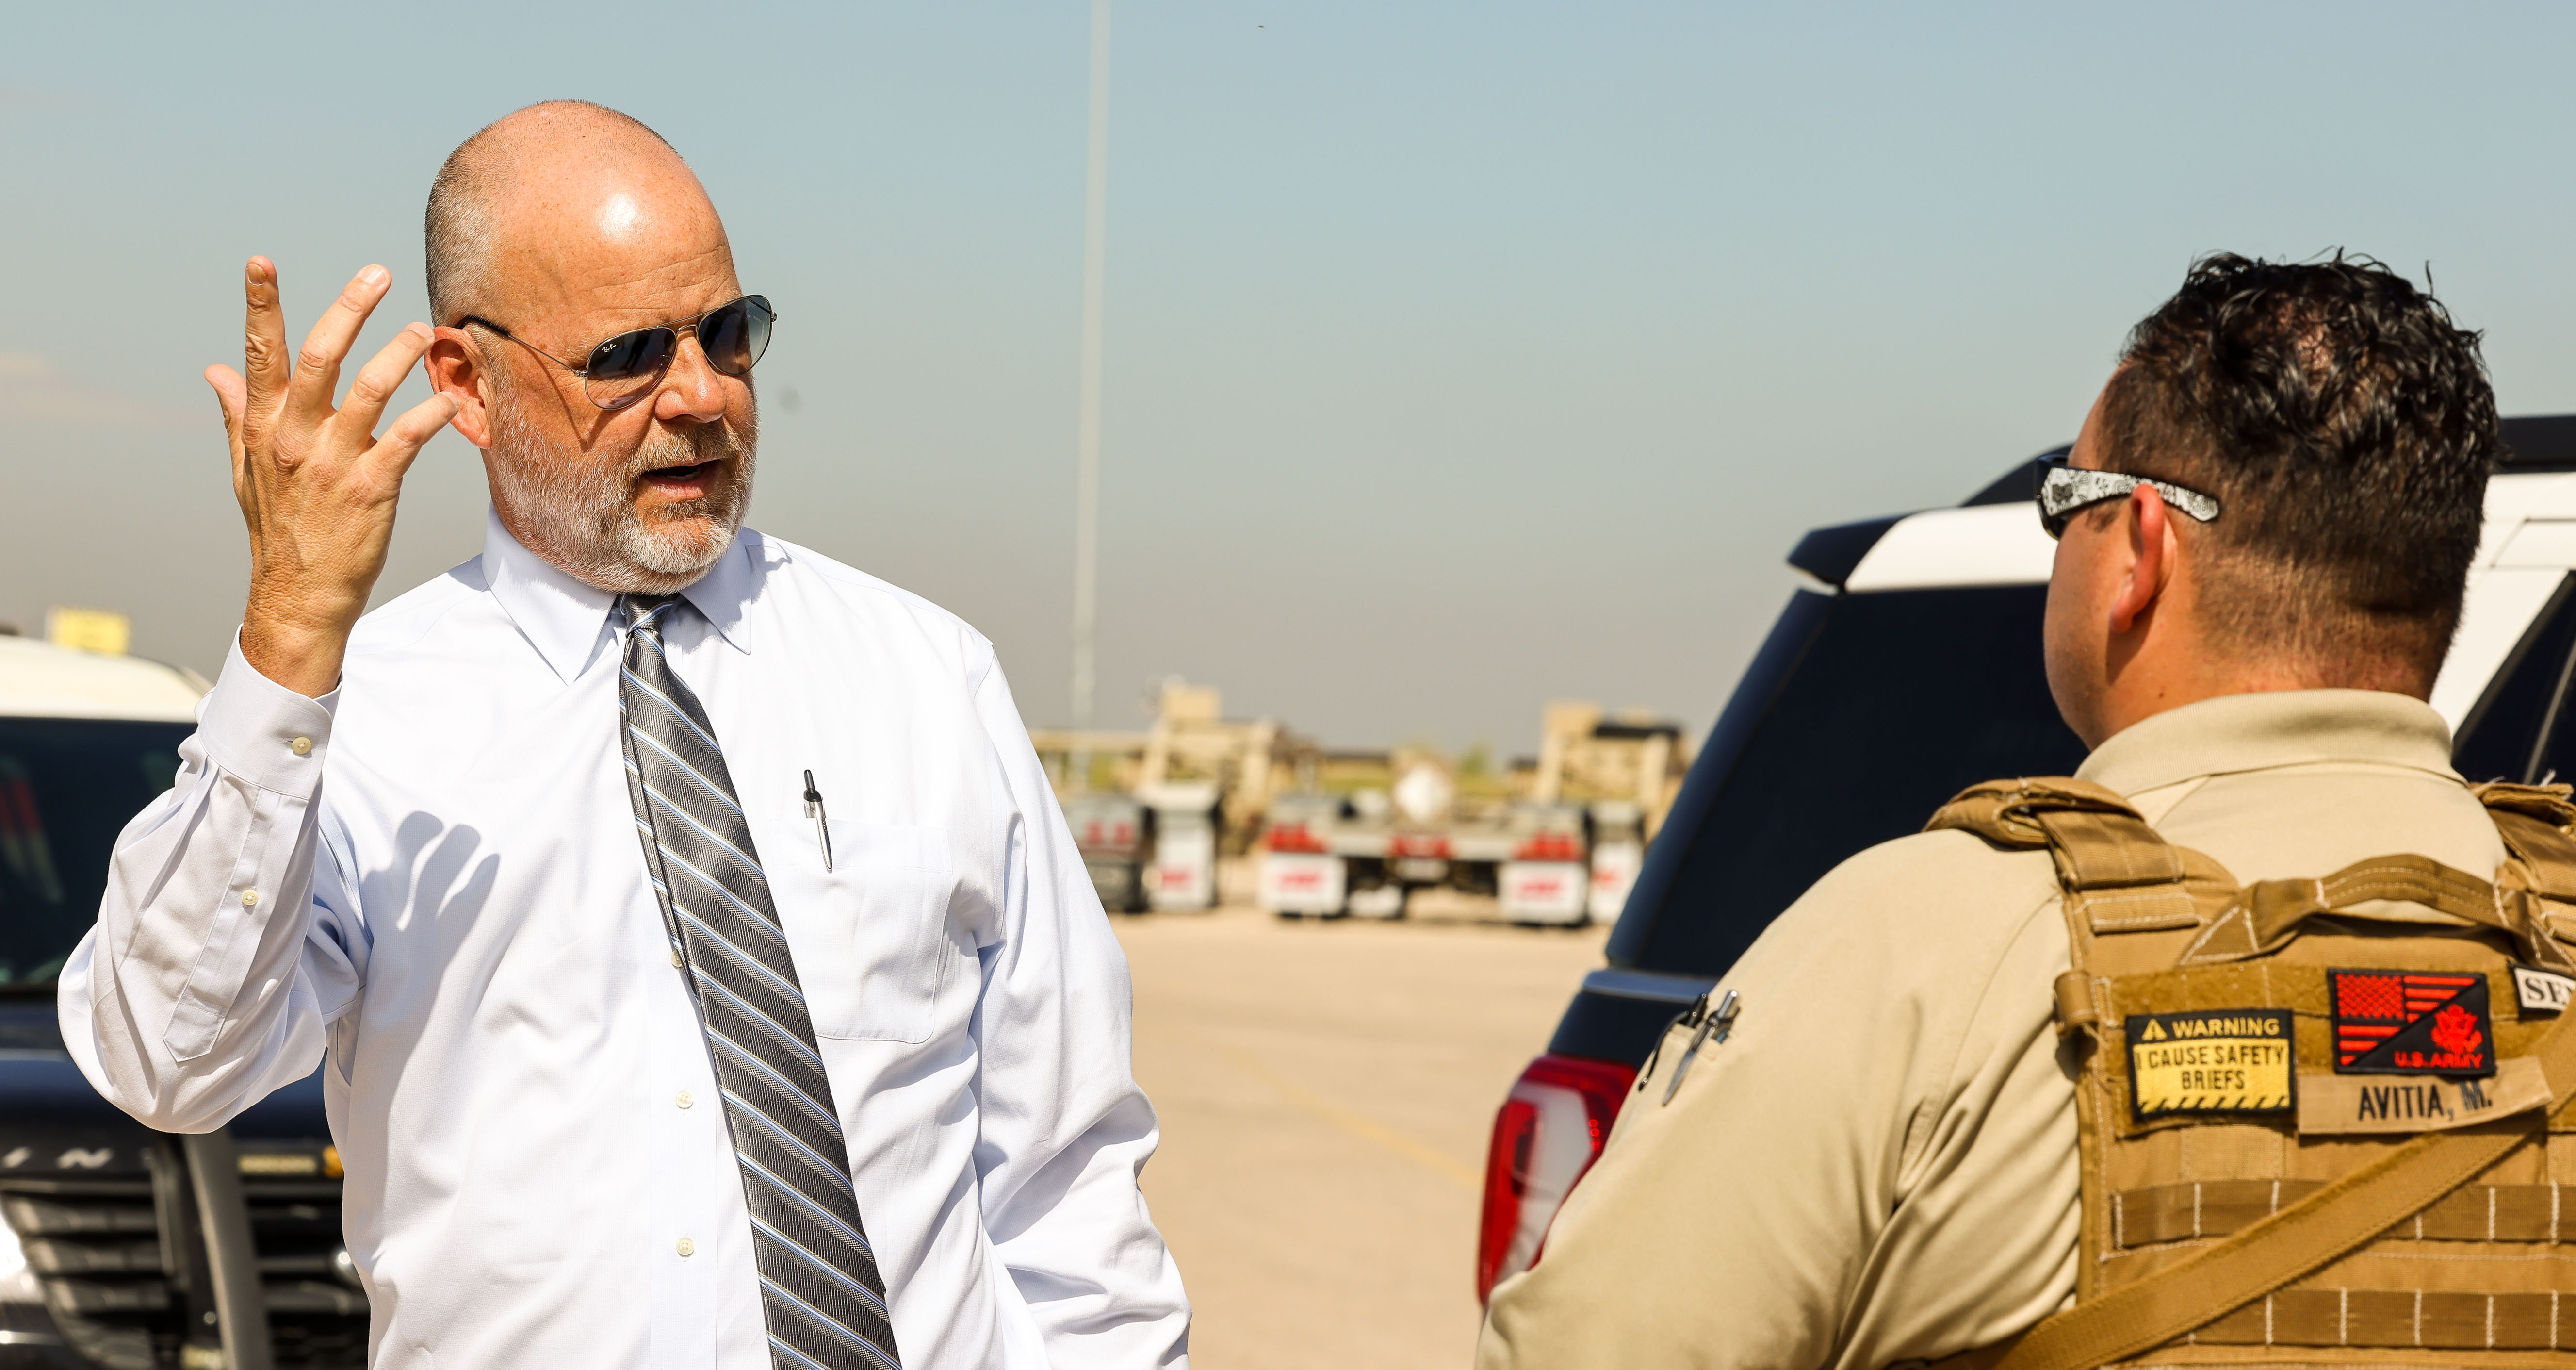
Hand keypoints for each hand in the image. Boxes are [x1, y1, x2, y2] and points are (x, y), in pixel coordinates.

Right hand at [208, 259, 457, 697]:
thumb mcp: (244, 470)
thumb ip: (236, 414)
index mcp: (263, 427)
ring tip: (425, 330)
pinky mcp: (371, 488)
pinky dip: (433, 415)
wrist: (297, 596)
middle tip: (376, 274)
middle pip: (320, 357)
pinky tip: (453, 401)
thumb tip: (215, 369)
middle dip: (348, 309)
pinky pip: (407, 438)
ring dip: (402, 353)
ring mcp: (333, 462)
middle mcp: (295, 438)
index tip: (261, 263)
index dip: (260, 306)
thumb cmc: (277, 527)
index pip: (260, 354)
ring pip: (371, 390)